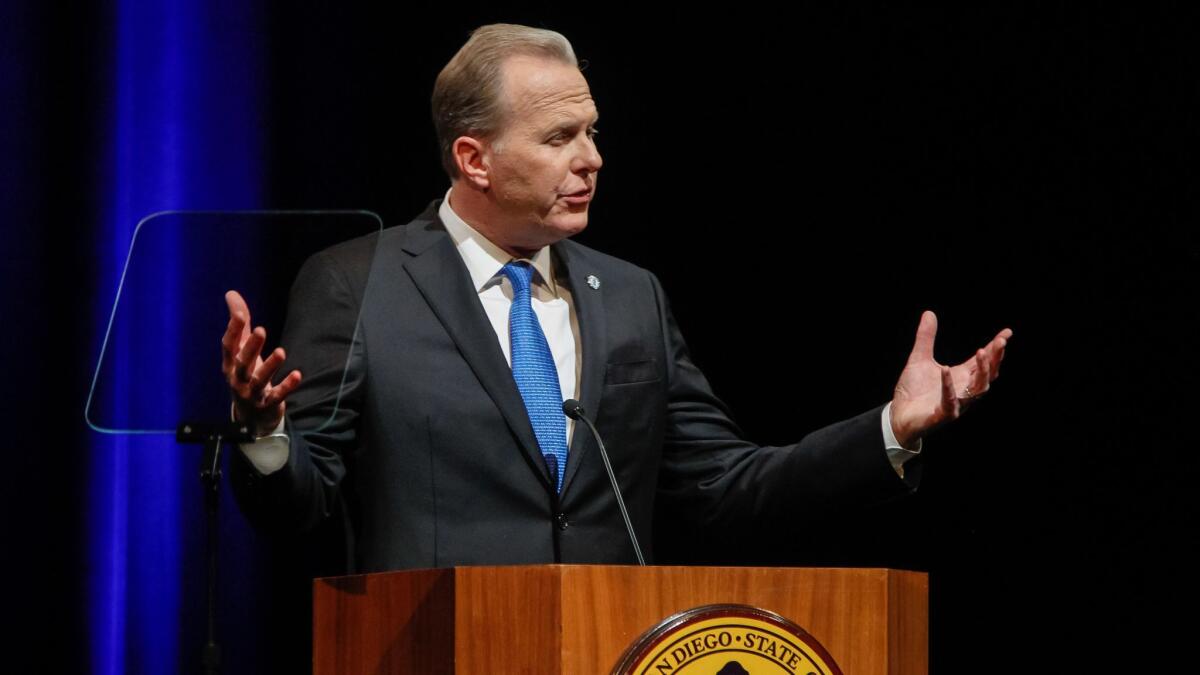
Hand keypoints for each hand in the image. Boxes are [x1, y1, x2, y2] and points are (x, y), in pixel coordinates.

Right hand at [221, 290, 301, 436]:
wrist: (250, 415)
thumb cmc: (245, 374)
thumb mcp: (241, 349)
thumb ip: (240, 323)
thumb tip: (231, 293)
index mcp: (230, 363)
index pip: (228, 345)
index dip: (232, 330)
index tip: (238, 313)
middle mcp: (238, 378)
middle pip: (242, 362)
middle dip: (251, 347)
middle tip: (260, 330)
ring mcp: (251, 393)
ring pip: (259, 380)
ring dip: (270, 366)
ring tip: (281, 352)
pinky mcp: (267, 404)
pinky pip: (277, 395)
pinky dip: (287, 386)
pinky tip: (298, 375)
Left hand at [890, 310, 1011, 447]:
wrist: (898, 416)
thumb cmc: (913, 391)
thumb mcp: (919, 358)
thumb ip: (926, 338)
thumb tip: (929, 313)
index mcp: (961, 376)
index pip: (983, 361)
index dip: (996, 348)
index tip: (1007, 333)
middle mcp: (963, 390)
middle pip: (987, 374)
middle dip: (995, 358)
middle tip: (1000, 342)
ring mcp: (956, 403)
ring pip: (978, 389)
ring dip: (982, 371)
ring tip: (982, 351)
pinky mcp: (943, 414)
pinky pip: (950, 401)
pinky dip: (948, 385)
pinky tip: (946, 369)